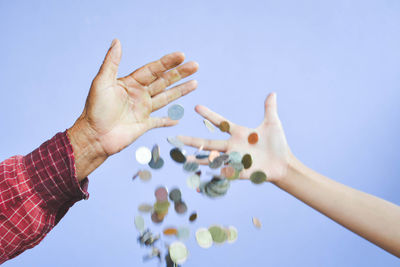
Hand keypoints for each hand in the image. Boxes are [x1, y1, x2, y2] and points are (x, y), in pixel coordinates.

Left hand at [72, 39, 198, 156]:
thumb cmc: (95, 109)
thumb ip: (111, 62)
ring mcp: (143, 110)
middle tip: (195, 66)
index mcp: (131, 83)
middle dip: (180, 73)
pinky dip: (169, 120)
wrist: (94, 136)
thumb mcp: (102, 82)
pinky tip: (178, 118)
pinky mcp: (144, 125)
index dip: (167, 62)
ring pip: (166, 97)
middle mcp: (139, 94)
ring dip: (181, 90)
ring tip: (195, 83)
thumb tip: (117, 41)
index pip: (153, 69)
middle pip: (164, 81)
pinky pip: (160, 121)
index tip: (181, 55)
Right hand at [178, 93, 290, 182]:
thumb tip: (272, 94)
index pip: (220, 123)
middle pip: (208, 142)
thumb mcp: (272, 124)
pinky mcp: (238, 171)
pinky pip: (223, 172)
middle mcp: (232, 146)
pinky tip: (199, 172)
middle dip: (192, 140)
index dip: (209, 115)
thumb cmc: (278, 144)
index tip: (196, 107)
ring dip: (196, 159)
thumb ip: (269, 109)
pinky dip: (212, 171)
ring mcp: (233, 159)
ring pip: (211, 159)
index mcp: (238, 133)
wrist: (284, 164)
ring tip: (181, 158)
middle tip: (176, 137)